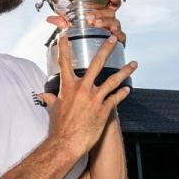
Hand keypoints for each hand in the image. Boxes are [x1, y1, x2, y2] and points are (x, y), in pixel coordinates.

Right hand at [38, 34, 135, 159]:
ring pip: (114, 80)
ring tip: (133, 64)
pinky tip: (128, 88)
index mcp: (68, 86)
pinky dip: (123, 93)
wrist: (67, 143)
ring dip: (125, 71)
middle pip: (97, 63)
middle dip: (106, 49)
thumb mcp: (54, 109)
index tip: (66, 35)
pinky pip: (116, 98)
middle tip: (114, 38)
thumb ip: (52, 99)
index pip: (64, 62)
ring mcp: (95, 98)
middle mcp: (83, 89)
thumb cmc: (59, 127)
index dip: (64, 47)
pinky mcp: (104, 109)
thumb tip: (44, 95)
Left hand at [46, 0, 125, 44]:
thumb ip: (62, 22)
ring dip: (106, 22)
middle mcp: (110, 21)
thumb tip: (49, 19)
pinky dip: (118, 35)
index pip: (111, 4)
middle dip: (101, 13)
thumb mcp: (71, 27)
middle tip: (91, 17)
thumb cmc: (83, 37)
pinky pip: (121, 36)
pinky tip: (113, 34)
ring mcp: (116, 31)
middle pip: (111, 12)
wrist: (91, 57)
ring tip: (97, 24)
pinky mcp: (119, 42)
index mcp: (102, 15)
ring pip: (115, 23)